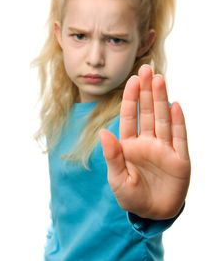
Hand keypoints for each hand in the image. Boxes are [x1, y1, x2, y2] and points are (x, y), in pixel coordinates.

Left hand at [99, 65, 190, 219]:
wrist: (153, 214)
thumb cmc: (132, 197)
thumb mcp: (117, 179)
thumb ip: (112, 155)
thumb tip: (103, 132)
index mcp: (130, 144)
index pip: (130, 116)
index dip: (130, 98)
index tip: (131, 80)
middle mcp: (147, 142)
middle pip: (147, 112)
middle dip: (146, 91)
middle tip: (146, 69)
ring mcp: (164, 149)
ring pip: (162, 119)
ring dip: (161, 100)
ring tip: (159, 80)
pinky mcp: (179, 159)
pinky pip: (179, 138)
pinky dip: (177, 122)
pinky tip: (175, 106)